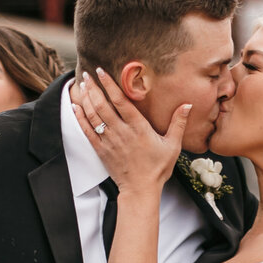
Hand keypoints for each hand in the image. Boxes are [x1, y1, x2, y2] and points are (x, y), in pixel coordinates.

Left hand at [74, 70, 186, 193]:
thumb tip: (188, 105)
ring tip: (82, 85)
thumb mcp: (173, 145)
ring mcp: (109, 141)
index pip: (120, 101)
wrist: (140, 189)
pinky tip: (75, 106)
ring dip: (86, 99)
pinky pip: (87, 131)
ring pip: (93, 116)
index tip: (102, 72)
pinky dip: (80, 117)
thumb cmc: (157, 168)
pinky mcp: (101, 150)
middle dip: (93, 88)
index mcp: (138, 127)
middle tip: (87, 74)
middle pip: (103, 105)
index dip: (110, 85)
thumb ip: (178, 123)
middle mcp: (121, 132)